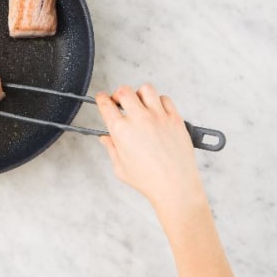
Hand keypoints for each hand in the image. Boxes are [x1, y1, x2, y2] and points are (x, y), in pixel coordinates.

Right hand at [95, 85, 205, 213]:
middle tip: (120, 100)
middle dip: (119, 94)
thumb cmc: (150, 181)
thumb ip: (111, 149)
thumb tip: (106, 139)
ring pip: (146, 89)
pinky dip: (159, 101)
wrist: (175, 186)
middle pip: (124, 91)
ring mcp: (159, 117)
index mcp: (122, 131)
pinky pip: (166, 99)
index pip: (106, 105)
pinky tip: (157, 110)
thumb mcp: (121, 168)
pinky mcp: (175, 119)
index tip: (102, 98)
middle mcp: (139, 120)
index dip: (101, 99)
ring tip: (140, 103)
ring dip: (140, 94)